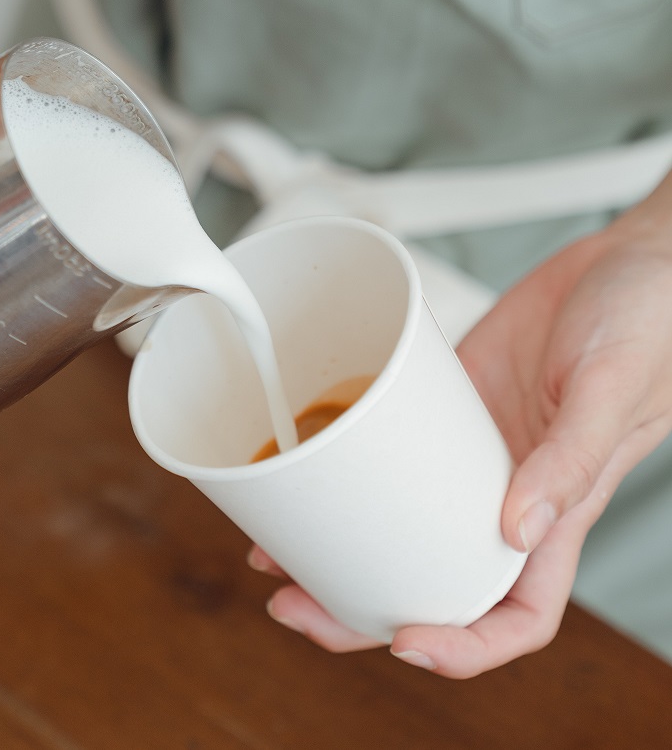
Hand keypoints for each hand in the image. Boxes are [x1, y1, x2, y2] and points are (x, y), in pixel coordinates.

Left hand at [253, 170, 671, 676]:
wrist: (624, 260)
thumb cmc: (646, 322)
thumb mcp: (612, 387)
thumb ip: (571, 460)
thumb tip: (517, 530)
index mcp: (558, 512)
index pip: (516, 614)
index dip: (465, 646)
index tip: (402, 642)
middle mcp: (502, 495)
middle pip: (429, 580)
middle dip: (360, 609)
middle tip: (290, 605)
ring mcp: (464, 456)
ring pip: (395, 527)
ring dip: (337, 551)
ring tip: (273, 557)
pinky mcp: (438, 412)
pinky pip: (385, 457)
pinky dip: (344, 475)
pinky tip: (302, 475)